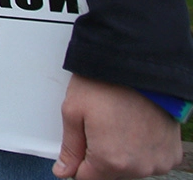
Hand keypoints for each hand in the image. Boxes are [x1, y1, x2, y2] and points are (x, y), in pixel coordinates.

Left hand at [52, 74, 182, 178]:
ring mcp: (158, 161)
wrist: (140, 67)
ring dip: (123, 154)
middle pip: (110, 174)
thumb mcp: (74, 111)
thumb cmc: (106, 84)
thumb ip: (70, 147)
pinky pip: (151, 160)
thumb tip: (64, 172)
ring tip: (119, 124)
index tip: (81, 143)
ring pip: (131, 168)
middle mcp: (138, 167)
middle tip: (100, 126)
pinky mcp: (172, 153)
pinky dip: (143, 149)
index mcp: (111, 161)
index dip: (79, 161)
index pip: (87, 178)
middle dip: (100, 156)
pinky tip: (136, 127)